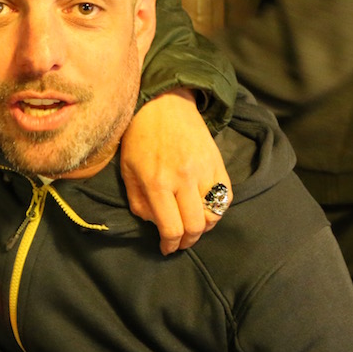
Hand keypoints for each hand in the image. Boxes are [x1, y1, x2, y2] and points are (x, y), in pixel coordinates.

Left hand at [119, 88, 231, 254]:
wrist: (163, 102)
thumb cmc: (139, 136)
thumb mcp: (127, 169)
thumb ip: (138, 201)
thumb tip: (153, 224)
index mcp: (157, 182)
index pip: (171, 228)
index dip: (170, 244)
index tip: (167, 248)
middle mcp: (183, 179)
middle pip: (195, 227)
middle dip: (187, 241)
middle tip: (180, 242)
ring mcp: (204, 171)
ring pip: (213, 215)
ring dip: (204, 227)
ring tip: (192, 226)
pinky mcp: (218, 162)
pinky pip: (225, 197)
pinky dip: (217, 209)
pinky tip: (205, 209)